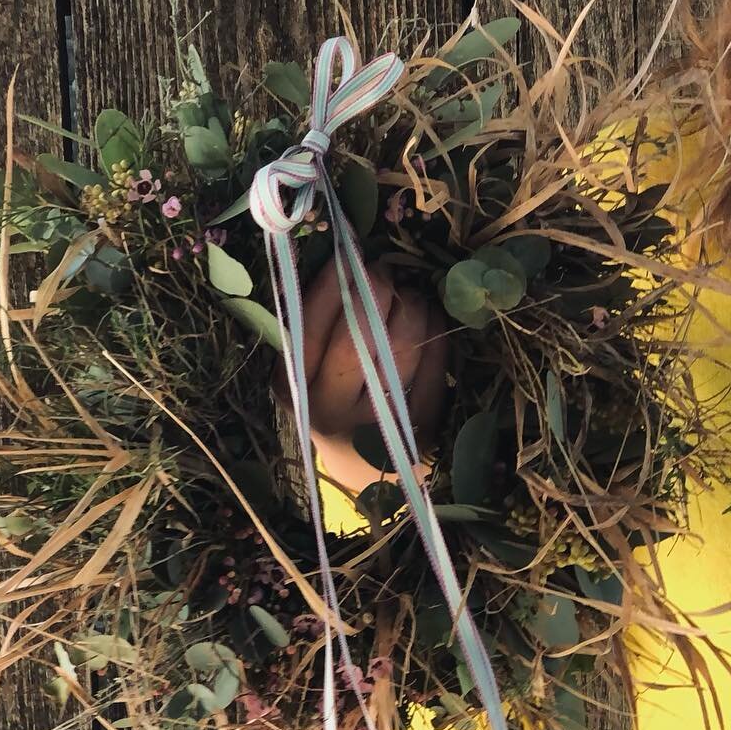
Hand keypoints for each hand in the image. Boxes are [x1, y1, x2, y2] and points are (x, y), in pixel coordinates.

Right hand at [275, 256, 449, 474]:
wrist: (361, 473)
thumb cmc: (332, 405)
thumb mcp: (308, 375)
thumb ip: (315, 330)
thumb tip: (344, 263)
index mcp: (295, 387)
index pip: (309, 327)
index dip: (332, 286)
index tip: (349, 256)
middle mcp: (330, 407)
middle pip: (358, 337)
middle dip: (376, 291)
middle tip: (384, 270)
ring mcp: (375, 423)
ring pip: (401, 348)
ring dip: (412, 307)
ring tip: (411, 294)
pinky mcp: (417, 428)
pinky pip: (434, 367)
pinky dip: (435, 333)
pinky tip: (430, 318)